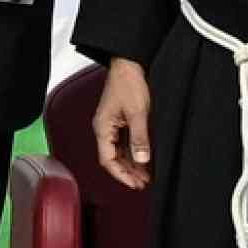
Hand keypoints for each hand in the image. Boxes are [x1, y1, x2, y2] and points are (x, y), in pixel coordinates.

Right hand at [93, 57, 151, 189]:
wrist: (128, 63)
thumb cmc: (128, 83)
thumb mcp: (138, 113)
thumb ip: (139, 138)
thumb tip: (142, 160)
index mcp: (102, 128)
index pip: (108, 160)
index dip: (121, 175)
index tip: (135, 184)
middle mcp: (104, 128)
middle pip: (112, 158)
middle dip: (127, 172)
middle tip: (143, 183)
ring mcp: (111, 124)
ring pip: (118, 151)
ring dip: (131, 163)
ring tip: (145, 175)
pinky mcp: (119, 120)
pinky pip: (123, 142)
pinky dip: (132, 152)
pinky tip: (143, 158)